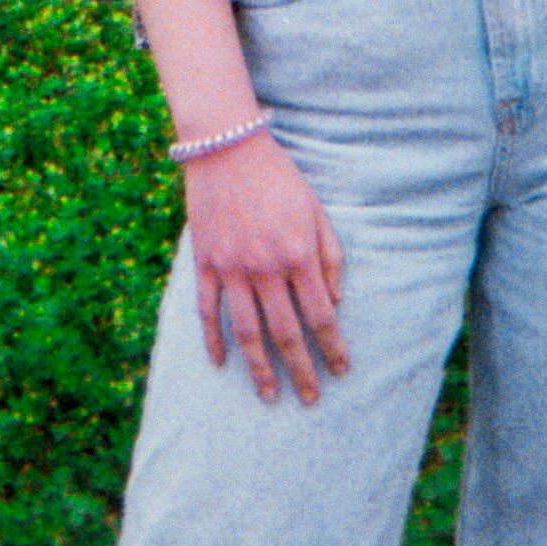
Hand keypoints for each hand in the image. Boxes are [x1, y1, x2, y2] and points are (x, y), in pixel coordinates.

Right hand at [181, 130, 349, 403]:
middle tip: (310, 399)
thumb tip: (337, 300)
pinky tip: (219, 363)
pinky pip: (208, 310)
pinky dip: (212, 339)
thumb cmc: (278, 177)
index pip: (321, 316)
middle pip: (286, 332)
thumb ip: (329, 256)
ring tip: (268, 396)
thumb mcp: (316, 210)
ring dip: (259, 368)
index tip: (341, 371)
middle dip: (301, 370)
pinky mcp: (205, 262)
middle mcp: (265, 268)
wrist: (226, 147)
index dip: (333, 348)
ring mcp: (232, 268)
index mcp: (298, 255)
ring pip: (247, 331)